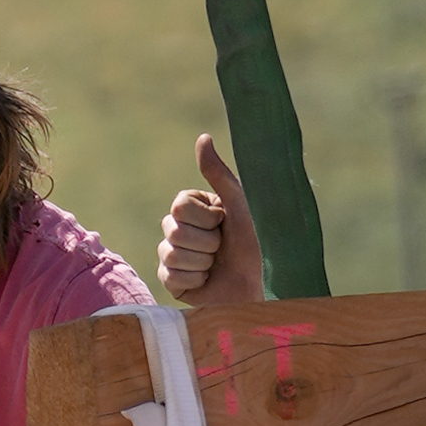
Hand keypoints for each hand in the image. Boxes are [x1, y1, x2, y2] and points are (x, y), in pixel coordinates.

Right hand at [158, 133, 266, 302]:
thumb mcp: (239, 206)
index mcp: (192, 208)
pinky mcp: (170, 280)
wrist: (255, 288)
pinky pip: (171, 275)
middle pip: (173, 229)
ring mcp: (171, 255)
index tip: (223, 223)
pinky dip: (196, 279)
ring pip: (172, 253)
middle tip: (222, 249)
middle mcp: (178, 229)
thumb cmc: (252, 246)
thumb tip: (203, 137)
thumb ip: (219, 174)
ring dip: (203, 262)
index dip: (206, 217)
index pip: (180, 204)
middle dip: (207, 242)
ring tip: (216, 266)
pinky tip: (206, 280)